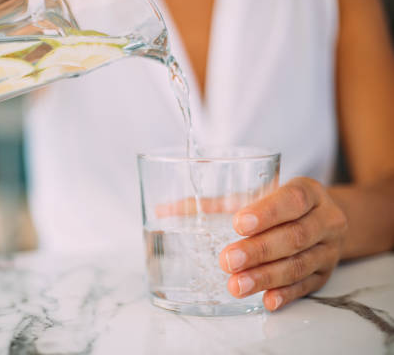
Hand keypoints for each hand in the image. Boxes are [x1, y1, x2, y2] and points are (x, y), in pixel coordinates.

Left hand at [219, 177, 348, 310]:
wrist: (323, 218)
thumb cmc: (279, 204)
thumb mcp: (254, 194)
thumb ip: (213, 203)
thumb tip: (164, 210)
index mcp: (309, 192)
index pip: (292, 200)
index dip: (266, 213)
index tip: (238, 224)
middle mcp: (325, 219)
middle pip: (295, 236)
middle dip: (259, 250)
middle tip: (228, 260)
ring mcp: (328, 249)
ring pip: (299, 264)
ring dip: (266, 276)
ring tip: (237, 284)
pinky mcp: (325, 274)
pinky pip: (306, 286)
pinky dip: (285, 295)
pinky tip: (266, 300)